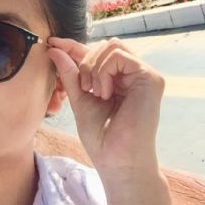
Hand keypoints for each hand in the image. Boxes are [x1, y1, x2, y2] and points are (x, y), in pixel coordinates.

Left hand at [47, 37, 164, 177]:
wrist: (118, 162)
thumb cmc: (102, 137)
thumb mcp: (79, 99)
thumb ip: (69, 73)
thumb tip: (54, 48)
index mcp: (118, 79)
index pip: (96, 52)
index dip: (73, 45)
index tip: (52, 43)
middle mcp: (133, 74)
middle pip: (104, 45)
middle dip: (85, 62)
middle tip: (84, 88)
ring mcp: (144, 75)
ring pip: (112, 46)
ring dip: (95, 68)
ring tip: (96, 93)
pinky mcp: (151, 78)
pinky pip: (120, 56)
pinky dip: (105, 72)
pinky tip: (105, 93)